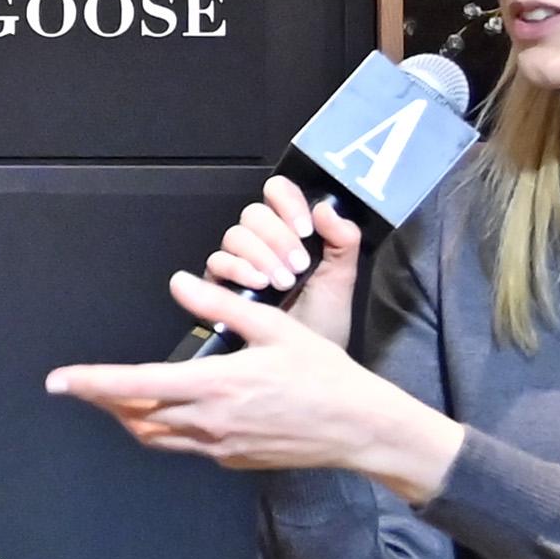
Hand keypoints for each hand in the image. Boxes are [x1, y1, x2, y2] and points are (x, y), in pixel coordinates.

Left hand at [45, 276, 464, 498]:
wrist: (358, 428)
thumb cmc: (323, 373)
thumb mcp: (276, 328)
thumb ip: (221, 306)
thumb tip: (180, 282)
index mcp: (215, 385)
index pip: (135, 386)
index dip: (92, 384)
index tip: (59, 381)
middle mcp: (208, 422)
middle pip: (135, 416)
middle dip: (104, 401)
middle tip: (82, 385)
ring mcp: (218, 447)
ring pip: (155, 436)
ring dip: (130, 418)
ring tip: (116, 398)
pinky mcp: (230, 461)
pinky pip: (186, 445)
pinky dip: (167, 428)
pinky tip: (175, 409)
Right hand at [203, 178, 363, 353]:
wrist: (305, 365)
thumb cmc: (324, 323)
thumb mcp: (342, 279)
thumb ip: (343, 239)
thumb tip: (325, 207)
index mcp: (291, 232)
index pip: (278, 193)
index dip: (287, 202)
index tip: (305, 229)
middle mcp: (261, 243)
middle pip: (253, 214)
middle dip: (277, 237)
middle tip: (298, 267)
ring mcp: (238, 263)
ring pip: (235, 236)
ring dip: (260, 255)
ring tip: (282, 283)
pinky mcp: (218, 286)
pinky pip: (216, 263)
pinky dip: (237, 269)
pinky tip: (257, 284)